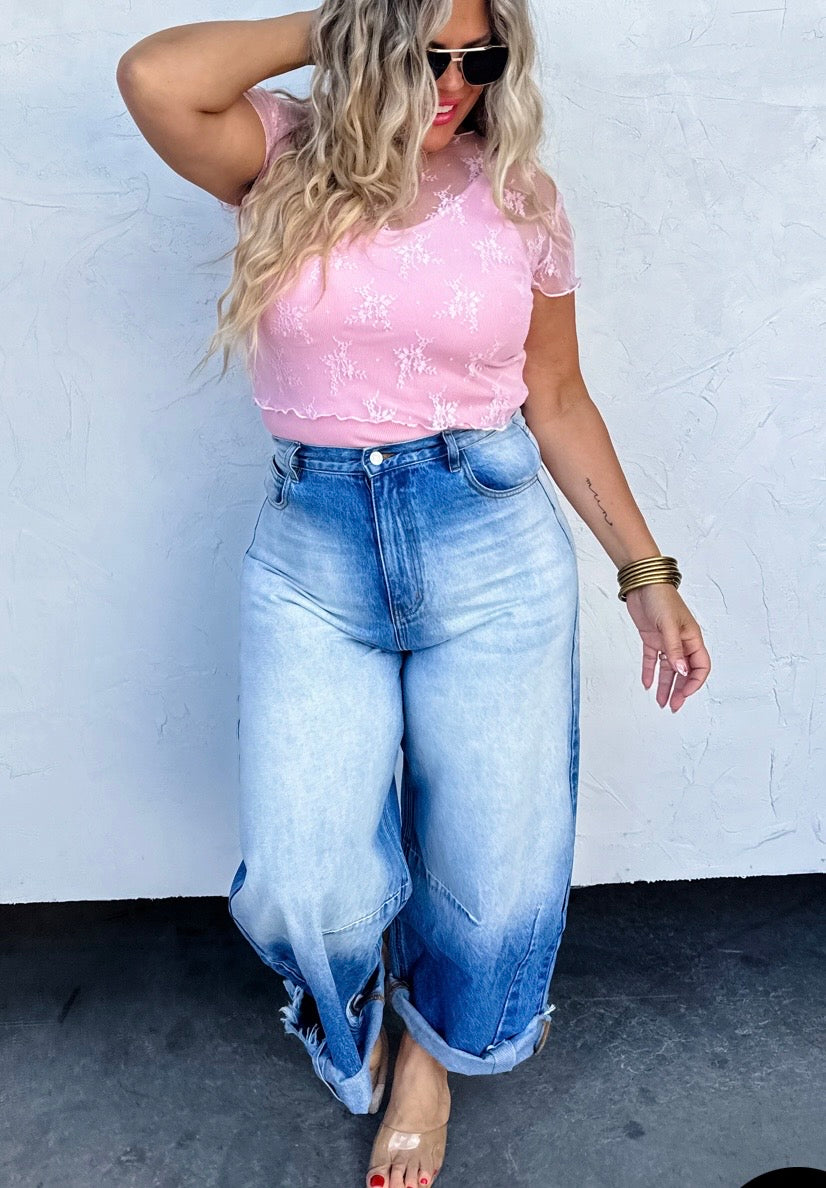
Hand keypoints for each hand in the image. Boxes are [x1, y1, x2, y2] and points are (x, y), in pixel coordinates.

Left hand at [622, 582, 710, 712]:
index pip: (700, 667)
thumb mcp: (669, 625)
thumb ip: (674, 649)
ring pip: (669, 669)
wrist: (642, 583)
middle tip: (673, 706)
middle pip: (685, 672)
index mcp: (692, 638)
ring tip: (662, 703)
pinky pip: (652, 660)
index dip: (694, 683)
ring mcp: (666, 641)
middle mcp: (681, 642)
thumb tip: (682, 672)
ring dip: (666, 686)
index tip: (684, 695)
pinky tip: (647, 685)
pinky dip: (650, 672)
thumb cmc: (661, 597)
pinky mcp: (651, 638)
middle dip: (680, 691)